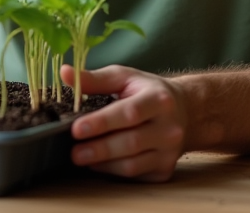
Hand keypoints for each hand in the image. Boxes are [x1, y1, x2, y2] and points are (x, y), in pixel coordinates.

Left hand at [64, 64, 186, 180]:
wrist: (185, 111)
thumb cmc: (146, 91)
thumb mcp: (124, 77)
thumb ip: (94, 78)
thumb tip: (64, 73)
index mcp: (159, 99)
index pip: (129, 113)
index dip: (101, 123)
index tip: (76, 129)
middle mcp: (169, 127)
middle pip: (131, 142)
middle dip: (100, 149)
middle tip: (74, 153)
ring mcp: (169, 151)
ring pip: (133, 164)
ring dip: (104, 163)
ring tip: (81, 158)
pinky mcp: (165, 169)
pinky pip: (136, 175)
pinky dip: (114, 171)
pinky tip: (98, 164)